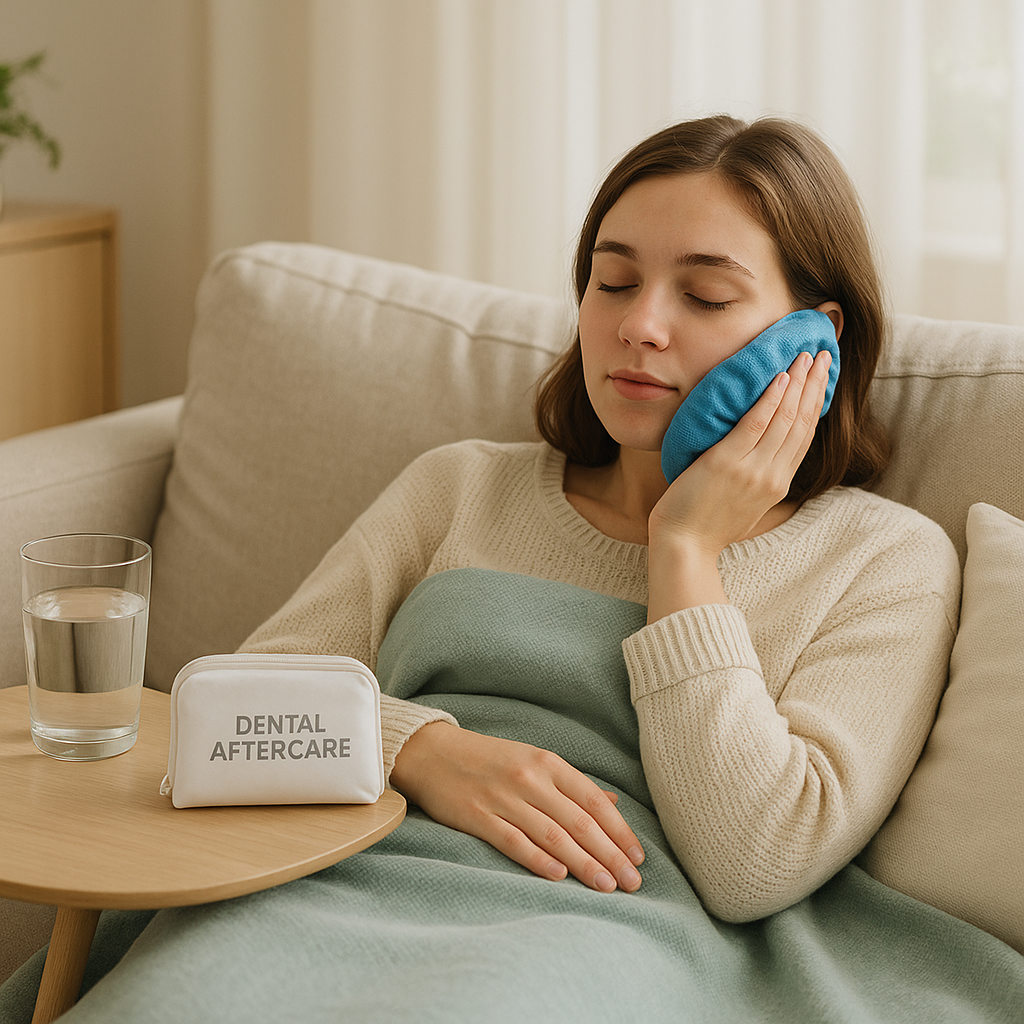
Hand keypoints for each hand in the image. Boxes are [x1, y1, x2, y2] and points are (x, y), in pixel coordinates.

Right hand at [389, 721, 644, 892]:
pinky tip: (559, 877)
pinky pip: (513, 841)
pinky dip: (538, 859)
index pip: (594, 801)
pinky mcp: (477, 816)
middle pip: (579, 822)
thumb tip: (613, 802)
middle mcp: (530, 778)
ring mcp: (503, 797)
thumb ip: (572, 784)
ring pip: (552, 835)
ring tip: (606, 887)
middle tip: (632, 883)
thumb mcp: (534, 760)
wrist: (432, 752)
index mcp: (548, 763)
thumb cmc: (490, 759)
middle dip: (610, 854)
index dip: (619, 831)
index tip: (638, 857)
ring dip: (583, 864)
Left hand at [646, 349, 831, 620]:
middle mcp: (772, 476)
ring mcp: (752, 470)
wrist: (684, 547)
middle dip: (815, 385)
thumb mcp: (744, 506)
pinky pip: (755, 425)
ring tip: (806, 356)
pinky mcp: (728, 464)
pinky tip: (779, 377)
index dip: (816, 404)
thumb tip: (758, 457)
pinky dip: (770, 400)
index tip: (822, 378)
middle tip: (824, 354)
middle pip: (802, 423)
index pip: (804, 437)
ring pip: (785, 419)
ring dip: (798, 383)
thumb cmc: (704, 527)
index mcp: (777, 485)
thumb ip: (756, 481)